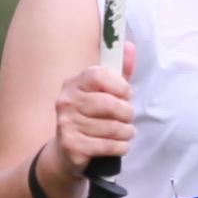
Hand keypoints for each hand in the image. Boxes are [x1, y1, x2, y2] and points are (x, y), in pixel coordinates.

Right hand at [51, 41, 134, 170]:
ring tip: (125, 132)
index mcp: (74, 83)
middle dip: (127, 113)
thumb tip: (130, 47)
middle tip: (128, 118)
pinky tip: (120, 145)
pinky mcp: (72, 146)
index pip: (99, 75)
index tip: (126, 94)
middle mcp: (66, 101)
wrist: (67, 150)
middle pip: (110, 104)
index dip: (120, 85)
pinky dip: (121, 146)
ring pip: (112, 127)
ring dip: (127, 132)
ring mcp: (67, 124)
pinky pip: (108, 145)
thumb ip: (119, 72)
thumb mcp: (104, 92)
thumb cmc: (91, 116)